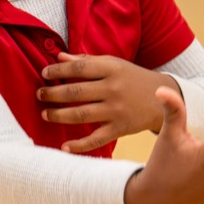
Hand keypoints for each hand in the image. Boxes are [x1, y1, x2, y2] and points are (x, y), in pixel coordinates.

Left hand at [37, 52, 177, 152]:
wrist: (164, 97)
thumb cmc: (132, 78)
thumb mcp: (113, 64)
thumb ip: (87, 61)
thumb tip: (58, 57)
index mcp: (111, 68)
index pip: (79, 68)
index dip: (58, 71)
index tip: (44, 74)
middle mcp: (113, 89)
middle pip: (76, 92)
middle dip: (53, 94)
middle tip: (39, 95)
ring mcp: (117, 110)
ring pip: (81, 115)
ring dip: (59, 115)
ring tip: (45, 114)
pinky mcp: (121, 128)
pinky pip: (96, 139)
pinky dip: (79, 145)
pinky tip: (64, 147)